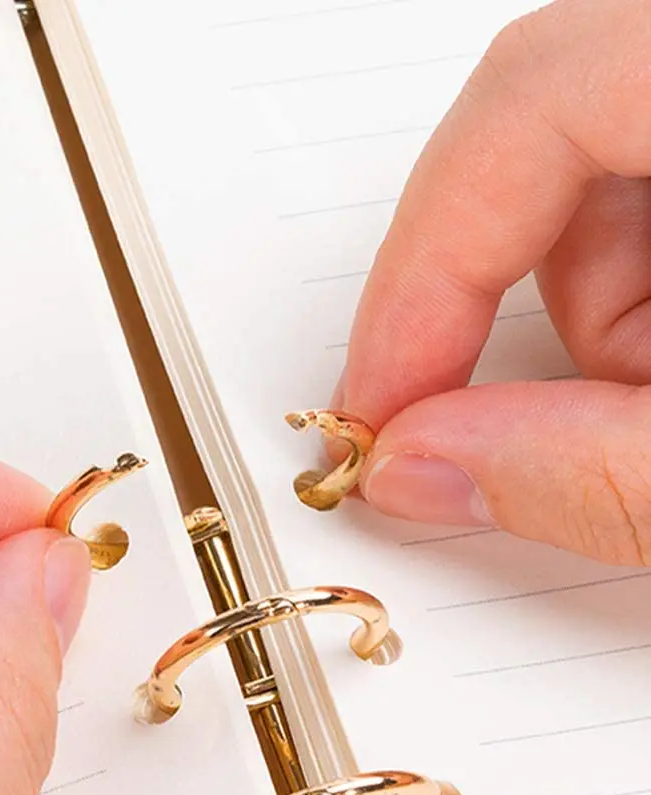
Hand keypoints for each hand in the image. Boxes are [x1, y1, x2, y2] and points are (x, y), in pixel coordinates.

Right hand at [335, 0, 650, 565]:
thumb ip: (590, 476)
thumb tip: (418, 468)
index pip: (535, 102)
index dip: (428, 263)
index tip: (386, 398)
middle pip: (558, 128)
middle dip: (515, 302)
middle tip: (542, 428)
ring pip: (611, 155)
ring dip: (601, 305)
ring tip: (650, 407)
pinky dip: (648, 285)